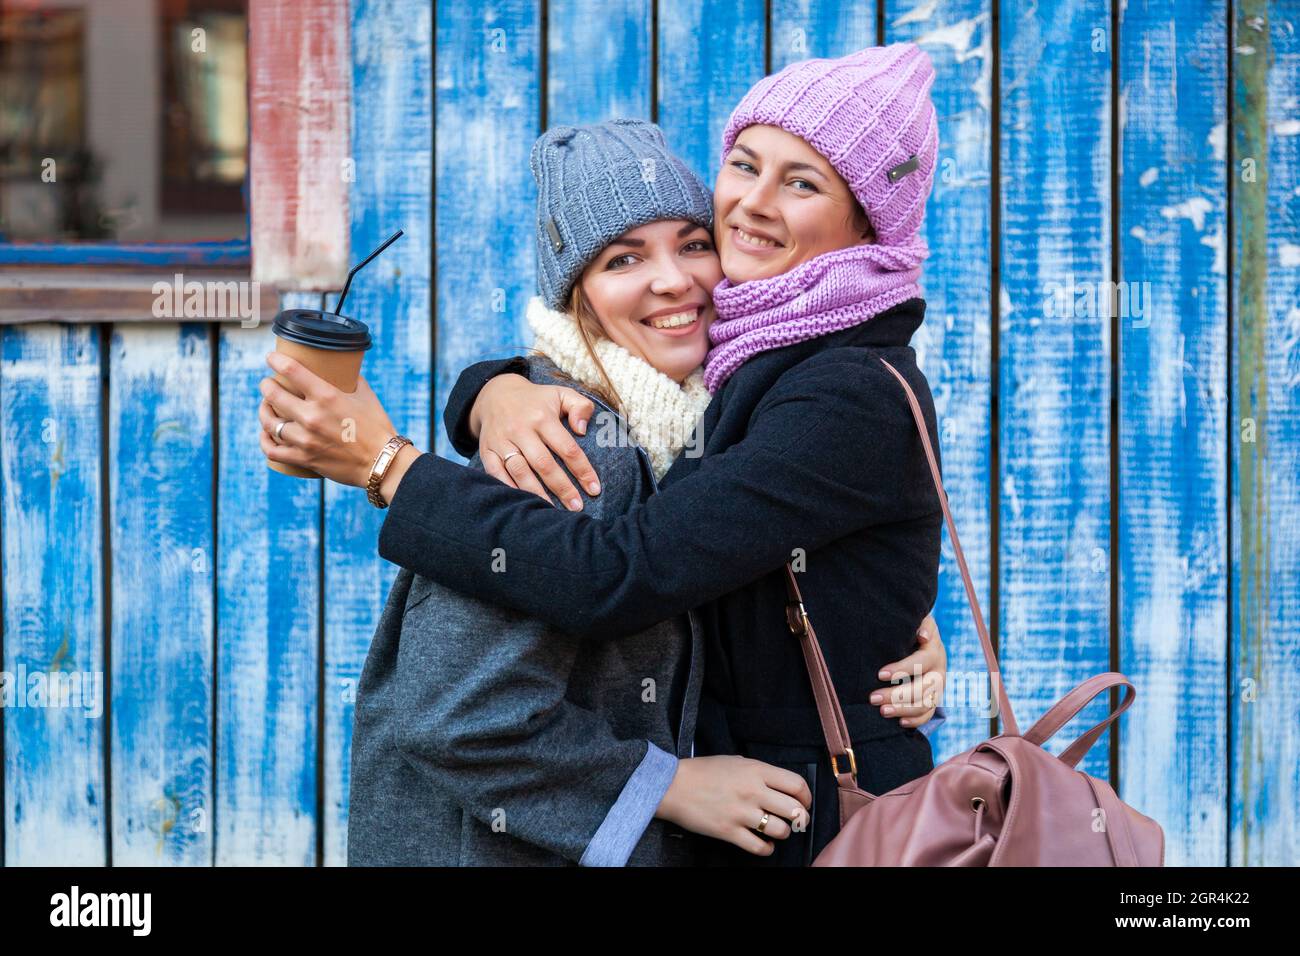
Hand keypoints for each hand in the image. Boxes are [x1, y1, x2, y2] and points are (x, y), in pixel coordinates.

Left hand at [257, 352, 404, 487]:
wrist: (383, 463)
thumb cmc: (378, 428)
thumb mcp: (366, 396)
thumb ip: (352, 381)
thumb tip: (343, 371)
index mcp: (327, 396)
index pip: (291, 371)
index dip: (275, 360)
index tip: (271, 358)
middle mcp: (312, 416)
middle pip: (272, 395)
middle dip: (266, 385)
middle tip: (267, 384)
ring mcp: (305, 440)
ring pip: (269, 423)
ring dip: (264, 411)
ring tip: (266, 406)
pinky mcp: (304, 459)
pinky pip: (272, 450)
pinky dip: (264, 441)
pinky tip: (266, 434)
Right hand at [471, 373, 602, 510]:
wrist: (494, 394)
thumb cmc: (536, 400)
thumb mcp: (561, 394)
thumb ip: (581, 406)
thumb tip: (583, 430)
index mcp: (542, 417)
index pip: (566, 448)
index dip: (582, 470)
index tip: (594, 488)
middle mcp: (520, 429)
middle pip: (543, 464)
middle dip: (562, 488)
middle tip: (577, 506)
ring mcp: (501, 441)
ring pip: (520, 472)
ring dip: (537, 494)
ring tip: (553, 512)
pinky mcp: (487, 451)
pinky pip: (496, 474)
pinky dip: (509, 490)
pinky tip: (523, 504)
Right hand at [654, 755, 812, 855]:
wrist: (673, 786)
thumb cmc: (703, 771)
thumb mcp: (735, 761)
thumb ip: (758, 771)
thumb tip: (778, 784)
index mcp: (756, 770)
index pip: (797, 784)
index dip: (806, 797)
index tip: (804, 802)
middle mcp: (753, 791)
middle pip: (795, 810)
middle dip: (800, 819)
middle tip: (796, 821)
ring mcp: (741, 812)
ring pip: (780, 831)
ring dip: (782, 833)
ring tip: (776, 830)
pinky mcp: (729, 831)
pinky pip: (759, 847)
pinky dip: (767, 849)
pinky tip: (764, 844)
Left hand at [870, 613, 946, 726]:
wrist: (922, 638)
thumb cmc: (911, 629)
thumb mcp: (916, 621)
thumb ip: (919, 624)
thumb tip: (923, 635)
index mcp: (934, 650)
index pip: (921, 661)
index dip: (902, 669)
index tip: (880, 675)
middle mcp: (939, 670)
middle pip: (923, 687)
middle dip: (897, 695)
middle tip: (873, 698)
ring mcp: (939, 687)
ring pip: (926, 703)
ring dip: (903, 709)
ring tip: (882, 711)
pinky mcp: (935, 699)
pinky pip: (929, 715)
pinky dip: (916, 721)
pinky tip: (900, 722)